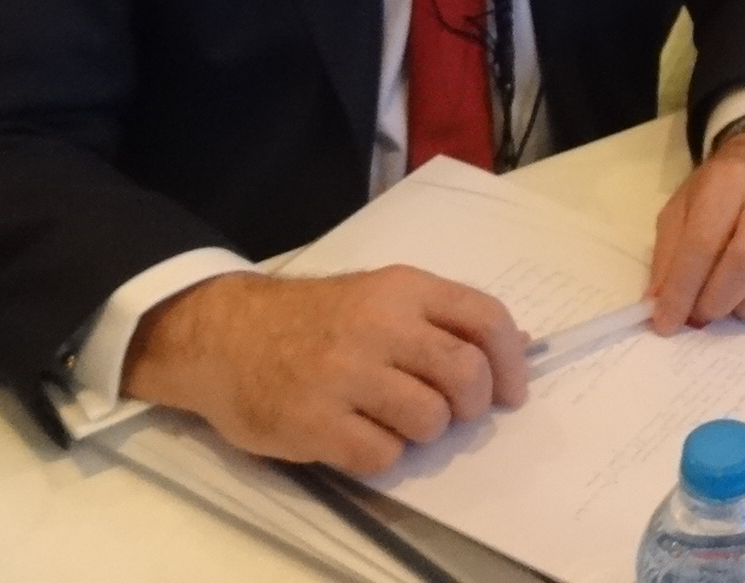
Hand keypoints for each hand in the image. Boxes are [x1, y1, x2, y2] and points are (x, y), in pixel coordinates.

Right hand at [123, 267, 525, 476]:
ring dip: (425, 431)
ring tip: (397, 420)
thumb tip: (519, 346)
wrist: (225, 335)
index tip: (512, 392)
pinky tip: (361, 437)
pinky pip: (383, 455)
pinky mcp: (314, 422)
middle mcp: (379, 325)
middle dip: (473, 404)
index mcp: (402, 288)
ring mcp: (345, 374)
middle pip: (465, 373)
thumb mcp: (380, 296)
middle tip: (456, 413)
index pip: (485, 318)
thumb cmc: (313, 319)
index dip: (511, 361)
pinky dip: (383, 455)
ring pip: (430, 420)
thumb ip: (442, 317)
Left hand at [648, 128, 744, 335]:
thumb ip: (669, 254)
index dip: (682, 290)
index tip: (666, 323)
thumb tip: (661, 305)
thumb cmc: (721, 188)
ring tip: (733, 306)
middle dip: (716, 300)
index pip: (703, 244)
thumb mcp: (683, 205)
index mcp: (729, 183)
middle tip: (702, 314)